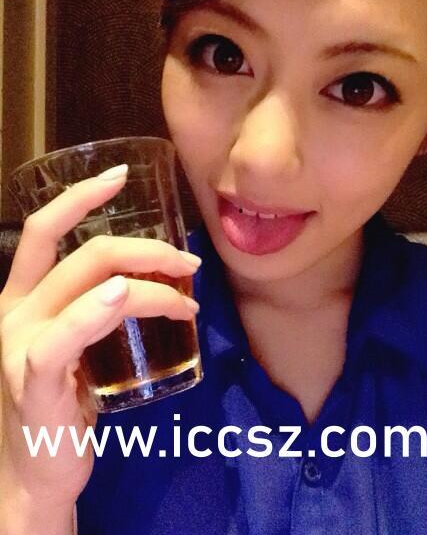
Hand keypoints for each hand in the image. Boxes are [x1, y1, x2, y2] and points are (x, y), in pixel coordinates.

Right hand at [0, 166, 200, 510]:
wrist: (39, 470)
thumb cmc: (65, 400)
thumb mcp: (78, 344)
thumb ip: (100, 309)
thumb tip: (152, 277)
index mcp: (24, 296)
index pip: (44, 230)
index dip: (80, 197)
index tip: (120, 177)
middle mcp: (14, 311)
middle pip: (86, 255)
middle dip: (148, 250)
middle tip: (189, 266)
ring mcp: (19, 344)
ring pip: (89, 285)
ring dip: (150, 284)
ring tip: (188, 300)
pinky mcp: (32, 381)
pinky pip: (62, 337)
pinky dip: (96, 311)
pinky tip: (126, 297)